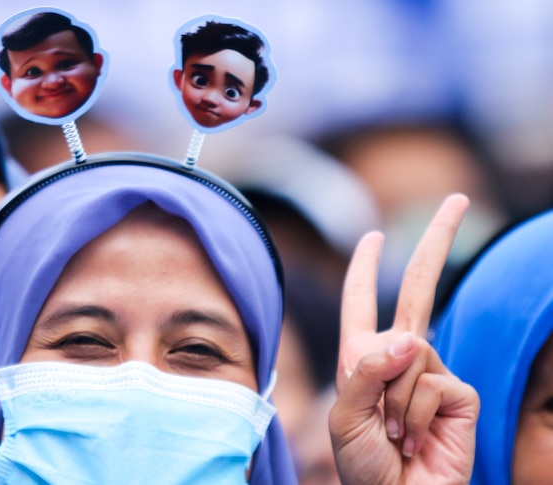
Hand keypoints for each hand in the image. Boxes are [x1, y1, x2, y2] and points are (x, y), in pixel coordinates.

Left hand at [330, 194, 479, 483]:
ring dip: (395, 401)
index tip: (372, 236)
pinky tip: (416, 441)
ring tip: (394, 434)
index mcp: (362, 355)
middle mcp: (399, 355)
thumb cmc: (363, 463)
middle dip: (437, 241)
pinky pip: (432, 383)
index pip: (362, 301)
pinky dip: (415, 416)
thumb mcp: (347, 414)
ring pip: (413, 353)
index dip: (365, 268)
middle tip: (458, 197)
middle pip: (420, 287)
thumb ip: (368, 369)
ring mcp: (432, 370)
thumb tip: (412, 336)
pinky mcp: (459, 393)